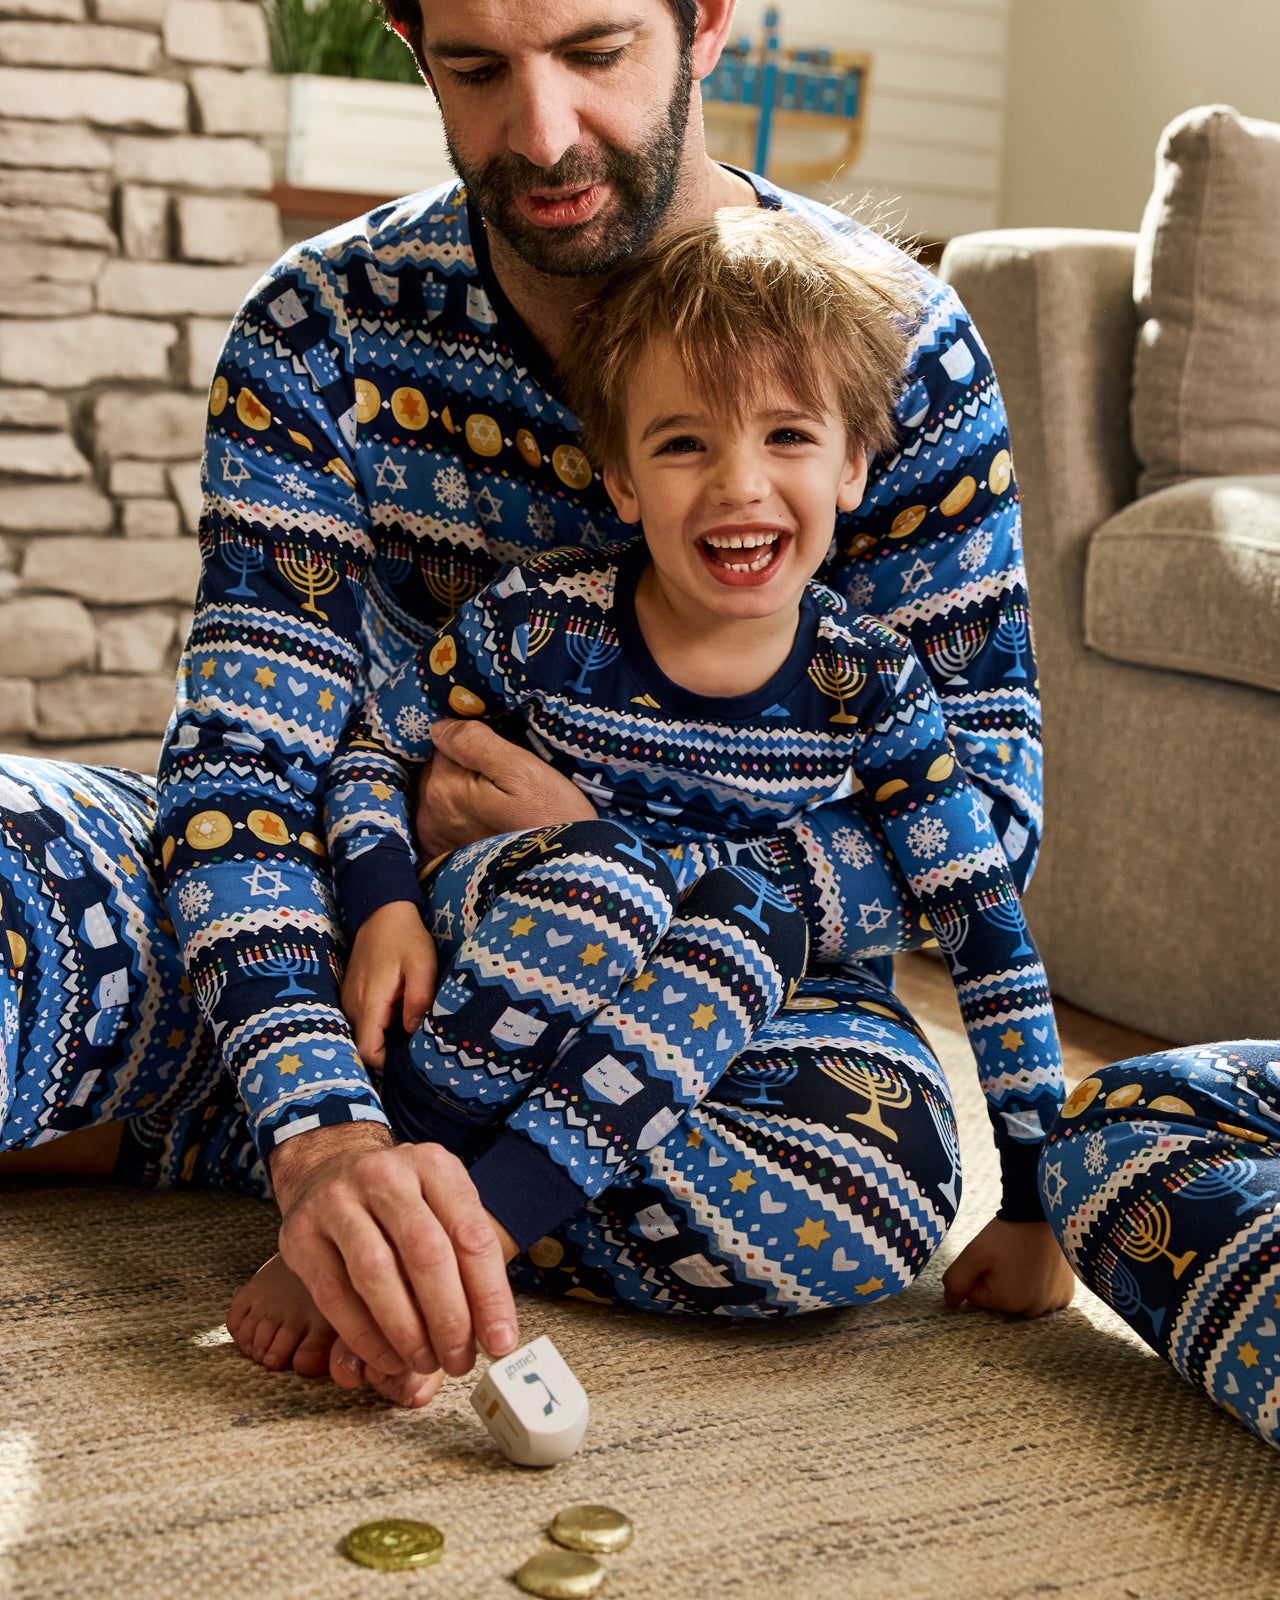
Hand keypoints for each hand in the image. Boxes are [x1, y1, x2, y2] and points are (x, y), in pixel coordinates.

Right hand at [270, 1124, 520, 1387]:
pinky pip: (335, 1295)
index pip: (471, 1234)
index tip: (501, 1342)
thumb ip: (468, 1256)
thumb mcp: (441, 1204)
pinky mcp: (300, 1234)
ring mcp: (336, 1200)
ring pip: (376, 1274)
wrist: (327, 1168)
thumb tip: (495, 1332)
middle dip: (449, 1318)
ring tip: (426, 1362)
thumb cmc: (400, 1200)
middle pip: (425, 1253)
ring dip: (406, 1331)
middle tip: (460, 1360)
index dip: (489, 1295)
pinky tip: (388, 1358)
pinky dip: (365, 1336)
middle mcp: (384, 1175)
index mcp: (433, 1166)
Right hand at [341, 901, 436, 1068]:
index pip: (367, 1052)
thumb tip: (412, 1031)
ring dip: (383, 1035)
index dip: (387, 1062)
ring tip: (407, 1022)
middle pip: (363, 1046)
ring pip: (362, 1034)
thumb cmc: (405, 938)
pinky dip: (377, 1023)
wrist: (382, 912)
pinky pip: (361, 1020)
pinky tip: (397, 1010)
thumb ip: (419, 998)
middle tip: (413, 1041)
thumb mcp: (422, 965)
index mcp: (369, 1003)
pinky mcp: (351, 994)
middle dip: (387, 1050)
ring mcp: (348, 1000)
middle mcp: (352, 1006)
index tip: (408, 1056)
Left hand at [415, 719, 596, 857]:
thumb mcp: (523, 770)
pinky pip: (442, 823)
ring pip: (440, 796)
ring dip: (460, 793)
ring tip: (497, 803)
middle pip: (437, 771)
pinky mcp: (443, 861)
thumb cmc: (552, 818)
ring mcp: (434, 842)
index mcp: (443, 788)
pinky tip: (484, 823)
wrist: (568, 875)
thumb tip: (439, 726)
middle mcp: (429, 816)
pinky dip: (457, 818)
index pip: (444, 744)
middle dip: (462, 768)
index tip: (502, 754)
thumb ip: (474, 742)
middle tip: (502, 781)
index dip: (473, 744)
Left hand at [942, 1217, 1075, 1316]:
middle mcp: (1033, 1311)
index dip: (979, 1274)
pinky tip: (1041, 1264)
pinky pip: (1044, 1295)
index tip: (991, 1257)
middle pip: (1002, 1301)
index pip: (979, 1298)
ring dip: (1021, 1283)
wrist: (1040, 1212)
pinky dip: (1040, 1283)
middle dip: (1000, 1281)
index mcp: (1009, 1304)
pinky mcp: (1066, 1295)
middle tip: (1009, 1257)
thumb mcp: (973, 1254)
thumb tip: (950, 1305)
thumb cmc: (1006, 1233)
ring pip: (1023, 1298)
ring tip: (1026, 1259)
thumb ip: (956, 1281)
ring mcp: (1053, 1304)